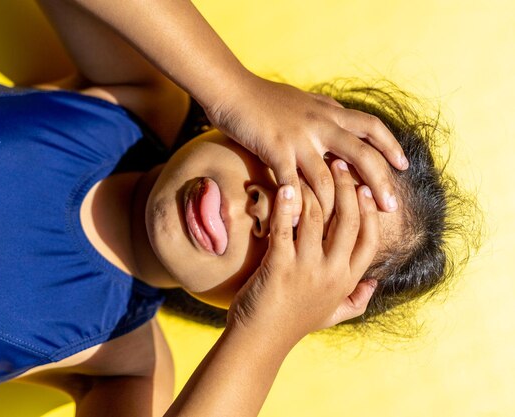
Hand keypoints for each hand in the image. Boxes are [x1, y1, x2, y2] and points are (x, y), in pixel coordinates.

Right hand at [205, 74, 407, 225]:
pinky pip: (292, 184)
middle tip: (392, 207)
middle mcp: (321, 124)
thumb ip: (322, 112)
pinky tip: (301, 225)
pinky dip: (298, 207)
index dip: (391, 146)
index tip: (404, 166)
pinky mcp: (276, 150)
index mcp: (329, 112)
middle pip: (363, 154)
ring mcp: (300, 138)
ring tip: (345, 228)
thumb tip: (338, 119)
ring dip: (339, 205)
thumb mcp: (303, 100)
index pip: (371, 126)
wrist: (232, 88)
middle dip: (380, 182)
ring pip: (329, 177)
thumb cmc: (263, 97)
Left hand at [228, 159, 379, 348]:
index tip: (366, 186)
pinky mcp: (279, 267)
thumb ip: (356, 300)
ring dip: (316, 189)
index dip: (370, 209)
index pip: (369, 238)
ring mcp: (306, 269)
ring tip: (313, 166)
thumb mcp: (333, 316)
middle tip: (339, 164)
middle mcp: (332, 272)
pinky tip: (286, 186)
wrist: (260, 342)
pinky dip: (286, 205)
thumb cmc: (294, 324)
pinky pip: (285, 228)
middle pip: (348, 220)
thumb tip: (375, 284)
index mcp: (347, 280)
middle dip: (347, 187)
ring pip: (318, 218)